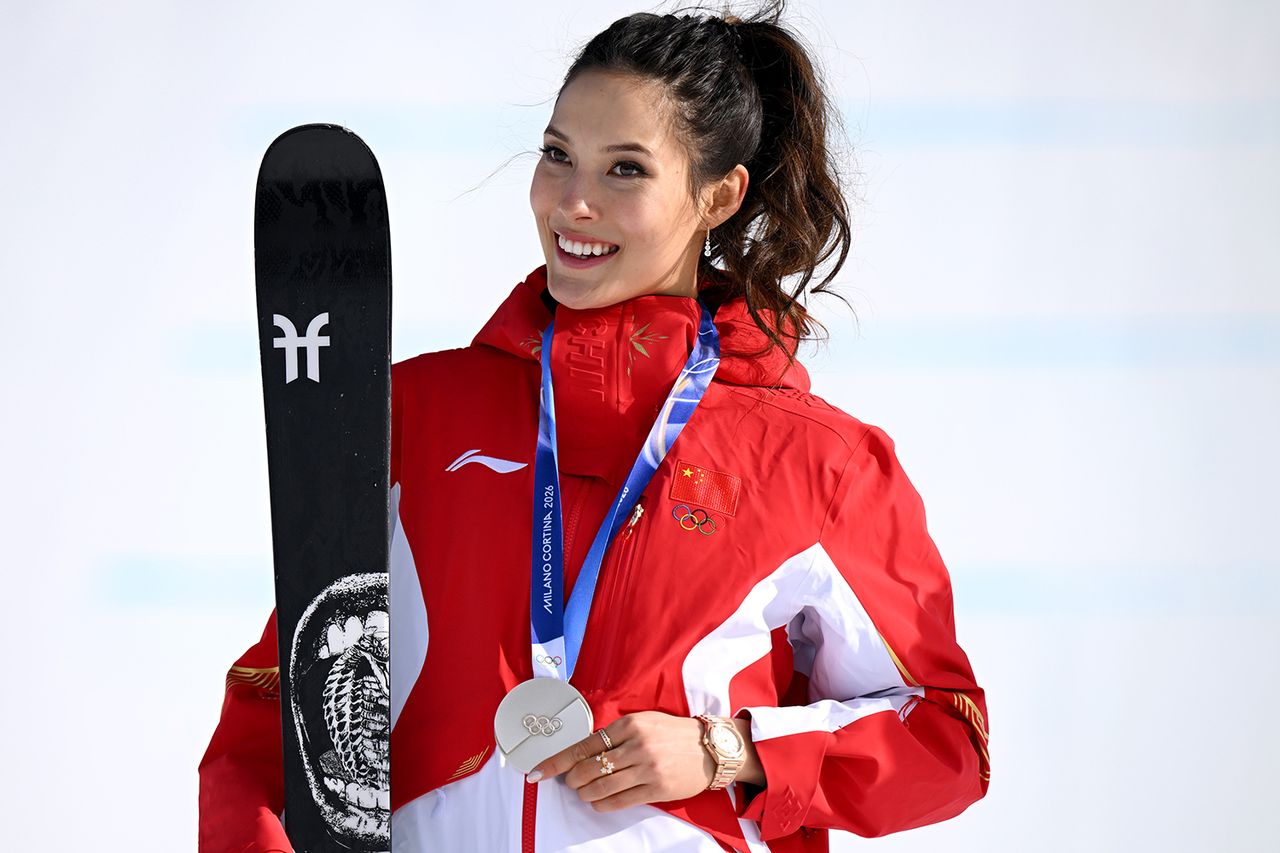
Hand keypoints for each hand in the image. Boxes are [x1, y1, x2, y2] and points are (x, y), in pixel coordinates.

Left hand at [526, 711, 760, 812]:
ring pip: (601, 787)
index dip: (557, 761)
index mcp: (630, 724)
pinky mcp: (656, 789)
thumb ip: (616, 733)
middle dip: (571, 779)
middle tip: (570, 781)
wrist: (711, 748)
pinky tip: (597, 802)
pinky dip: (601, 803)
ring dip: (585, 793)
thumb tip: (583, 750)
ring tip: (582, 792)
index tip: (538, 771)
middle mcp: (637, 745)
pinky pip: (619, 801)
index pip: (584, 744)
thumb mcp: (644, 721)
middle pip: (588, 768)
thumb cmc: (673, 733)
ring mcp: (647, 769)